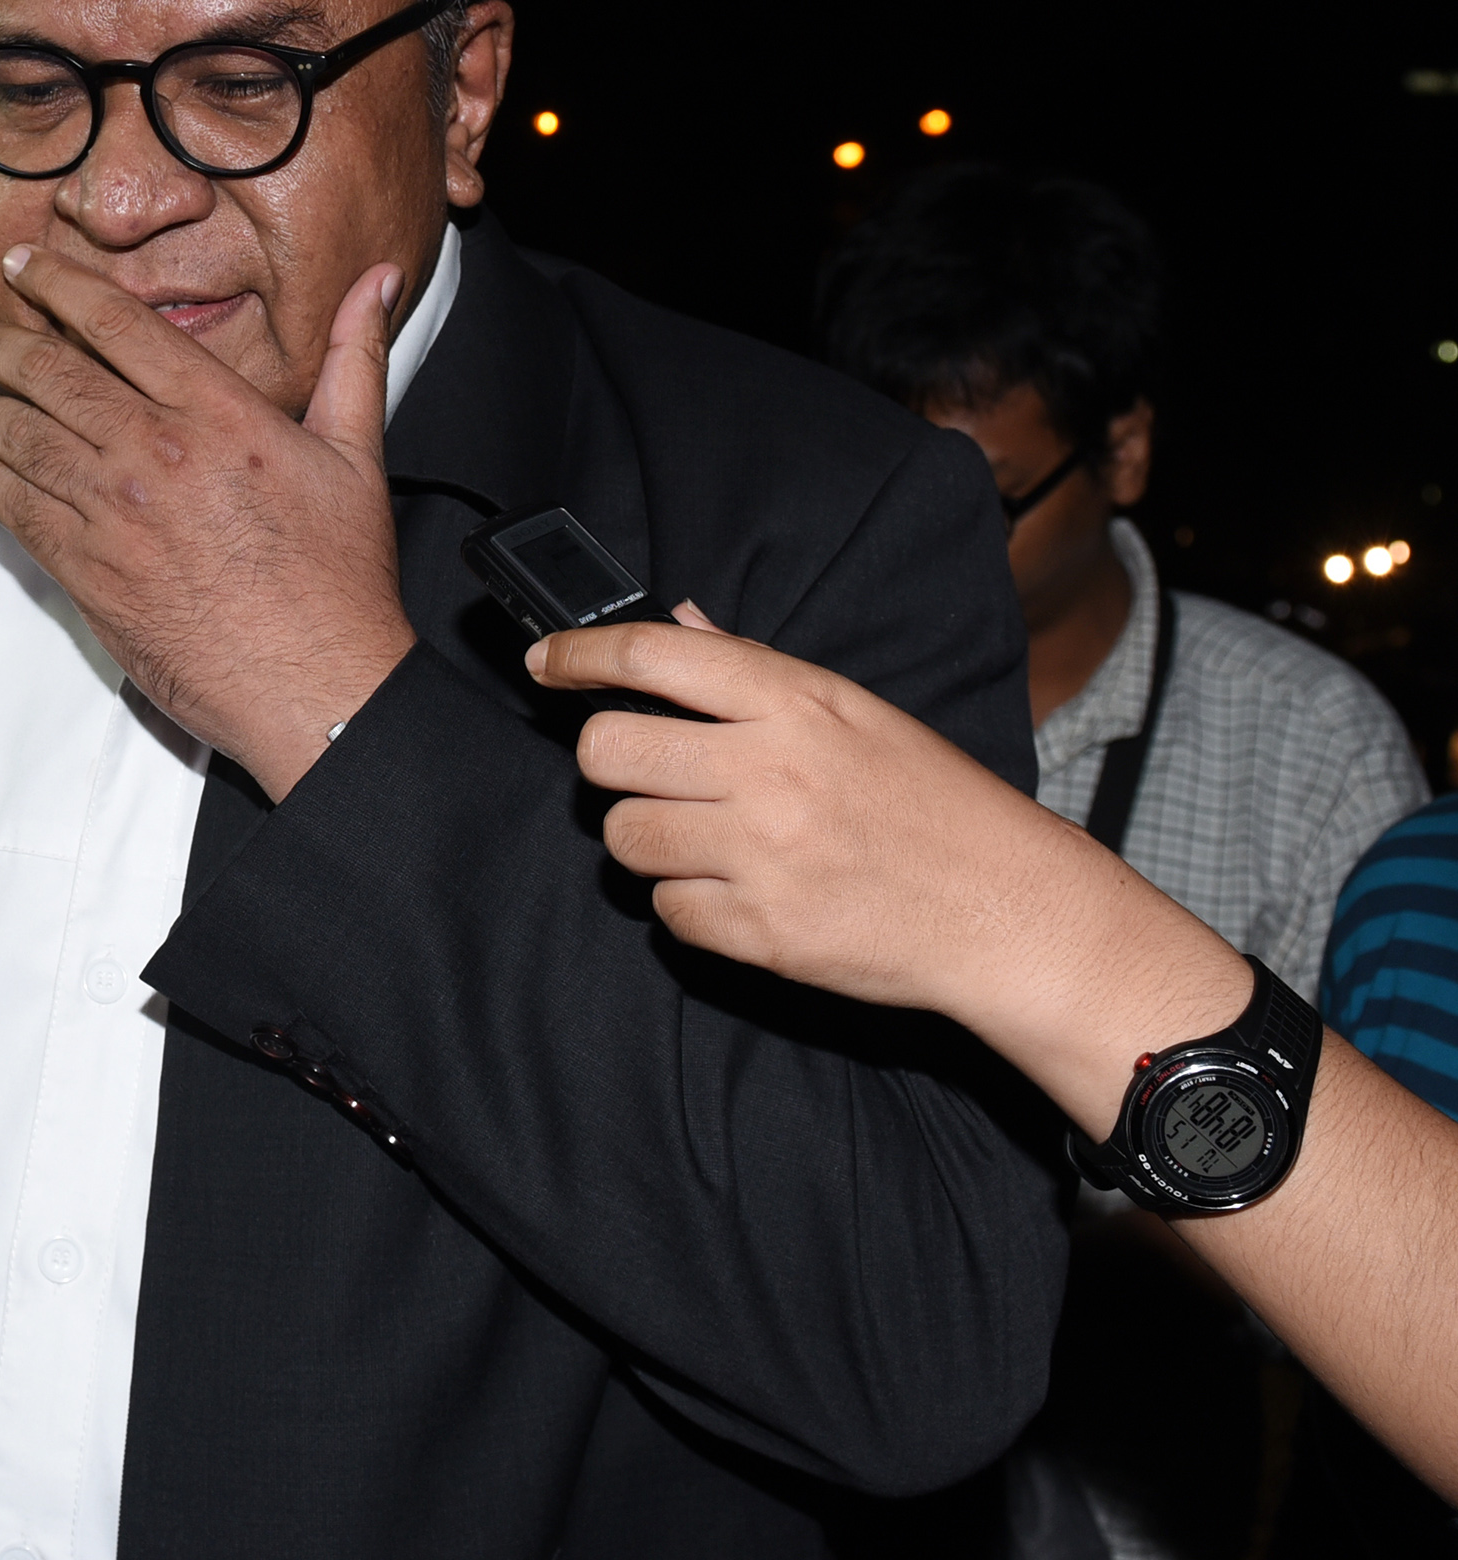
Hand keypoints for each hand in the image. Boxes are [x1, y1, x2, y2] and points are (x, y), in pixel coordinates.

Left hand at [0, 242, 415, 796]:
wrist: (315, 685)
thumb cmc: (338, 580)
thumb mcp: (357, 453)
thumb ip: (356, 356)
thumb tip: (380, 282)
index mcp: (219, 412)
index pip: (117, 324)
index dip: (59, 285)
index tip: (26, 267)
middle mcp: (157, 451)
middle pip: (51, 374)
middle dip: (2, 347)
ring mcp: (115, 512)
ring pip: (22, 439)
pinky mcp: (88, 571)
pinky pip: (14, 509)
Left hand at [530, 610, 1245, 1131]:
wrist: (1012, 913)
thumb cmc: (936, 805)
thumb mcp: (858, 714)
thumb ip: (755, 673)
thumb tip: (677, 626)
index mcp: (797, 703)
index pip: (653, 656)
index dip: (579, 652)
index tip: (546, 660)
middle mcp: (769, 773)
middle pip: (608, 751)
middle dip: (613, 761)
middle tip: (650, 771)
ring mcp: (761, 857)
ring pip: (623, 836)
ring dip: (647, 836)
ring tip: (706, 837)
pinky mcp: (760, 933)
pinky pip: (664, 911)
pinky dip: (686, 903)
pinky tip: (738, 889)